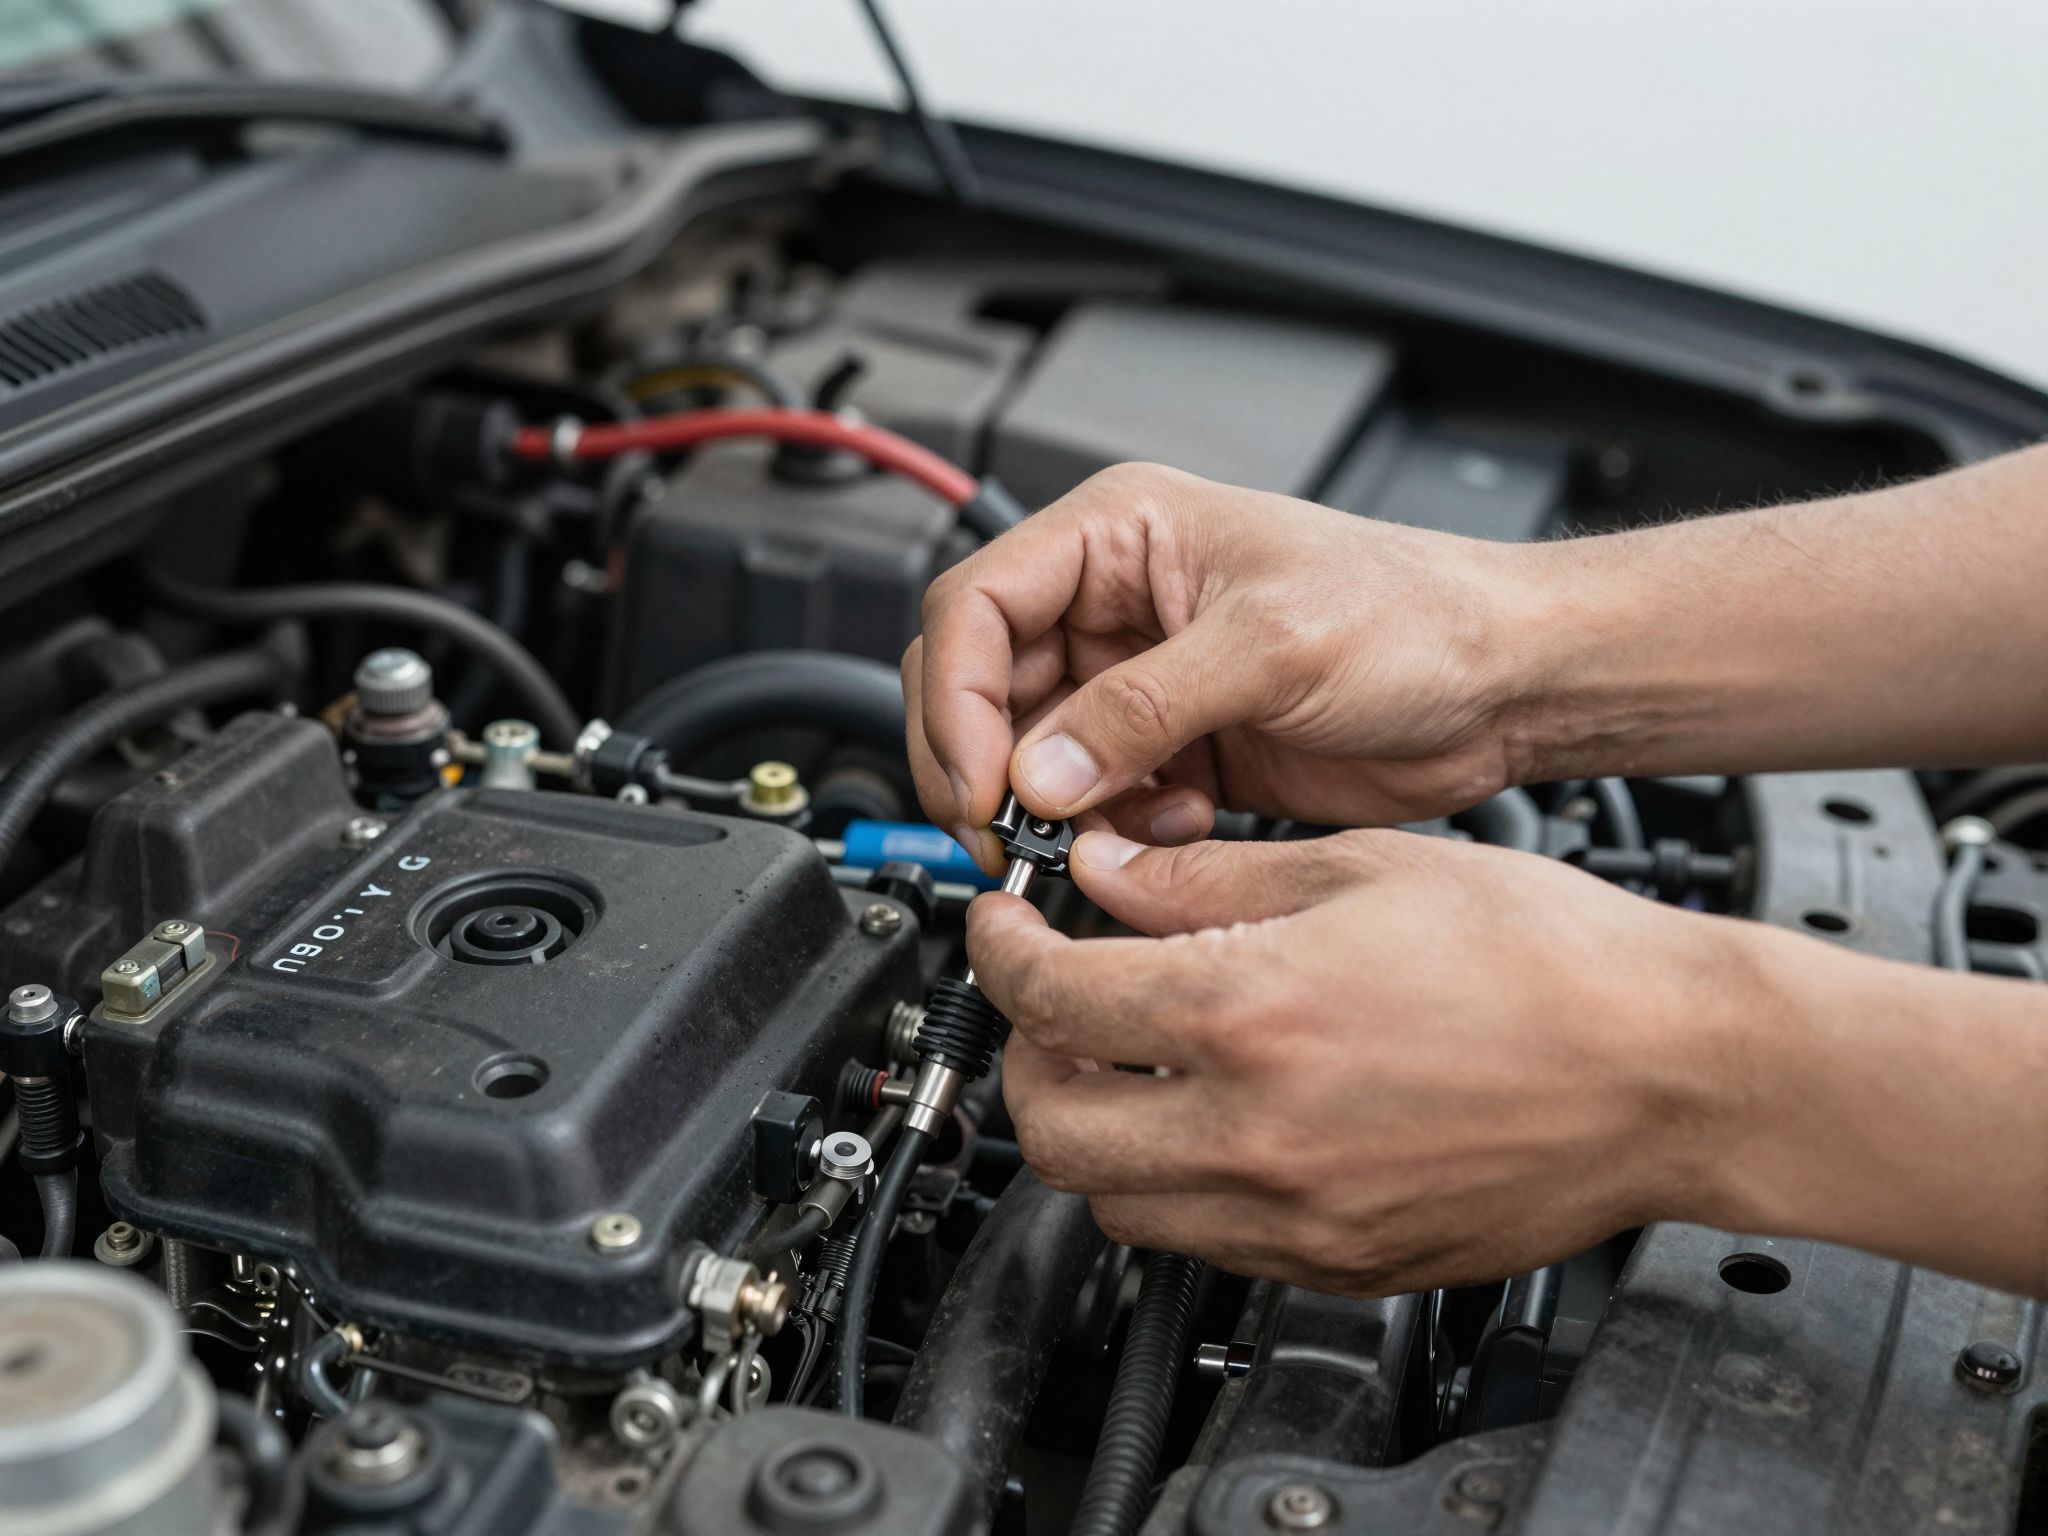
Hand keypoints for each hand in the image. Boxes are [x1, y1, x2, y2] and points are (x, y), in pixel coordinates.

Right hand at [905, 463, 1543, 869]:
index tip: (980, 780)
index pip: (975, 606)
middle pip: (983, 685)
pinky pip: (1093, 797)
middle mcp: (1115, 603)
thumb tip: (1036, 773)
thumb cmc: (1416, 616)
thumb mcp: (1271, 646)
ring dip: (1053, 805)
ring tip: (1106, 830)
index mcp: (1120, 534)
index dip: (956, 697)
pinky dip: (1111, 826)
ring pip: (1031, 753)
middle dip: (986, 764)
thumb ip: (1142, 711)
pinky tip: (1176, 820)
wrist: (1503, 686)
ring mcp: (1139, 681)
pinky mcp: (1170, 747)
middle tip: (1003, 835)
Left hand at [973, 829, 1753, 1292]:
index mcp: (1252, 1015)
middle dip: (1026, 1058)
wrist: (1675, 1068)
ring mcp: (1299, 1217)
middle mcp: (1259, 1133)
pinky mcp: (1340, 1265)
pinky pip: (1205, 1241)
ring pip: (1115, 1204)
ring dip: (1095, 1129)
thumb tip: (1106, 878)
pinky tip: (1217, 1118)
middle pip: (1052, 1130)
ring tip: (1132, 1065)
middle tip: (1054, 1005)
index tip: (1003, 930)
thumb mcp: (1361, 869)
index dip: (1000, 952)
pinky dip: (1176, 1185)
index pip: (1052, 999)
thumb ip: (1204, 883)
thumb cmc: (1549, 958)